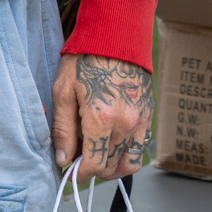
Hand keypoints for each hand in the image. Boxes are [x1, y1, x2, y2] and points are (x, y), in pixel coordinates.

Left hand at [52, 53, 153, 182]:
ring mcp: (141, 121)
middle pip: (111, 167)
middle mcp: (126, 124)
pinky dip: (126, 155)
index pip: (94, 165)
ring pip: (129, 164)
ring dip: (112, 167)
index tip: (70, 170)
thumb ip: (63, 130)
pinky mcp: (148, 116)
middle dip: (93, 170)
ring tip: (95, 156)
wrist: (115, 37)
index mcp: (102, 119)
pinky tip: (110, 144)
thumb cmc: (84, 60)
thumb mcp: (63, 92)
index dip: (80, 174)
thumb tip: (62, 159)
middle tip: (78, 160)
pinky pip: (141, 149)